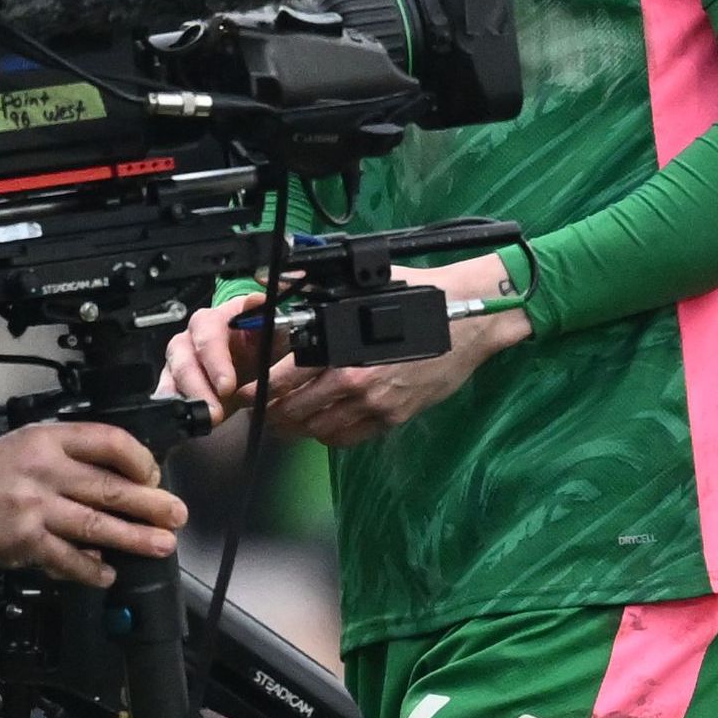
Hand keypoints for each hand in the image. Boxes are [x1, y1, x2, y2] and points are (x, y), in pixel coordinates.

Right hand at [0, 422, 186, 586]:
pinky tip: (108, 574)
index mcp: (47, 440)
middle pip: (111, 487)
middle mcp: (44, 471)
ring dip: (135, 538)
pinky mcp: (24, 543)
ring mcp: (34, 509)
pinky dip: (91, 569)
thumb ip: (68, 454)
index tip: (152, 474)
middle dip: (151, 503)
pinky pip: (68, 558)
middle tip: (177, 514)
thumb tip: (119, 476)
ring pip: (97, 525)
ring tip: (162, 544)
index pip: (108, 441)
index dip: (139, 459)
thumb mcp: (24, 444)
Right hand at [158, 294, 269, 415]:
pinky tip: (182, 417)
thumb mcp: (275, 327)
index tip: (226, 385)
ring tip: (205, 417)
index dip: (215, 358)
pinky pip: (168, 390)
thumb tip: (257, 301)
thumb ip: (267, 315)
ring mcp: (183, 357)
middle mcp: (195, 335)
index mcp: (218, 318)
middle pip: (185, 355)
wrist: (261, 362)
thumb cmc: (265, 341)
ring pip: (174, 373)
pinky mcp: (177, 379)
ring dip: (189, 398)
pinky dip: (174, 404)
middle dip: (199, 385)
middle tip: (215, 409)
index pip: (208, 331)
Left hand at [274, 256, 532, 444]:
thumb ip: (315, 290)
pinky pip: (349, 438)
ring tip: (288, 420)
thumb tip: (273, 278)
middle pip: (295, 413)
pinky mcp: (394, 418)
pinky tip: (325, 423)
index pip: (283, 382)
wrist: (469, 320)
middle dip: (273, 413)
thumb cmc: (419, 298)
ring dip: (299, 428)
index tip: (248, 394)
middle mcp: (354, 385)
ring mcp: (375, 406)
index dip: (258, 392)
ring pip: (319, 431)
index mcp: (341, 352)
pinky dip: (330, 435)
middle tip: (263, 410)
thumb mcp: (363, 288)